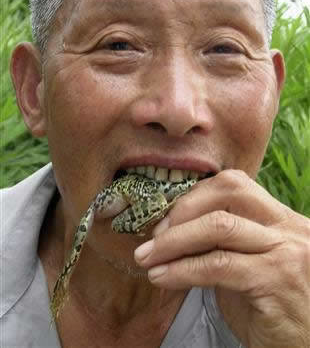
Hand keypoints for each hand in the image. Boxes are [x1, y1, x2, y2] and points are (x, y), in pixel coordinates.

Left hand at [134, 170, 309, 347]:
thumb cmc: (273, 308)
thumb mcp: (250, 266)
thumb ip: (221, 244)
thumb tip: (172, 232)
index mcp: (281, 219)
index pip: (234, 184)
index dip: (194, 197)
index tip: (167, 220)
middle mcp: (288, 228)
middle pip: (227, 194)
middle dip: (182, 211)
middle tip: (154, 237)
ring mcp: (285, 252)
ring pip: (219, 226)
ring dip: (172, 242)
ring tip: (147, 258)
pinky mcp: (275, 281)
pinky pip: (217, 265)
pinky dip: (181, 269)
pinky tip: (162, 277)